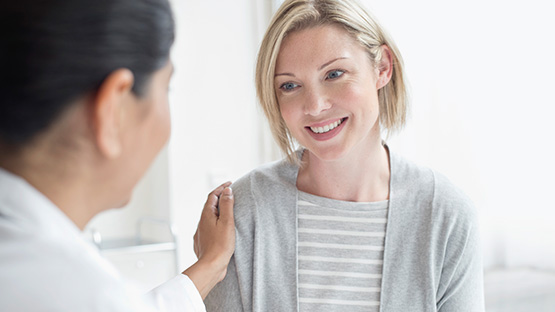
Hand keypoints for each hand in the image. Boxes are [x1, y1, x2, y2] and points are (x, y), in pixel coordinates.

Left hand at [183, 182, 234, 298]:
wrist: (211, 266)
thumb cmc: (220, 246)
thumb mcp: (227, 222)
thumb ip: (227, 205)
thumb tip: (227, 190)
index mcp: (206, 215)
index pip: (213, 195)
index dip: (221, 188)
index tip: (230, 183)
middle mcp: (201, 222)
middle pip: (210, 205)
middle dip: (220, 197)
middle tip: (230, 194)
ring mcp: (201, 232)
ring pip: (209, 217)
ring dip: (218, 210)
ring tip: (228, 209)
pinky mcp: (203, 241)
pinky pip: (209, 227)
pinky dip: (216, 222)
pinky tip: (221, 227)